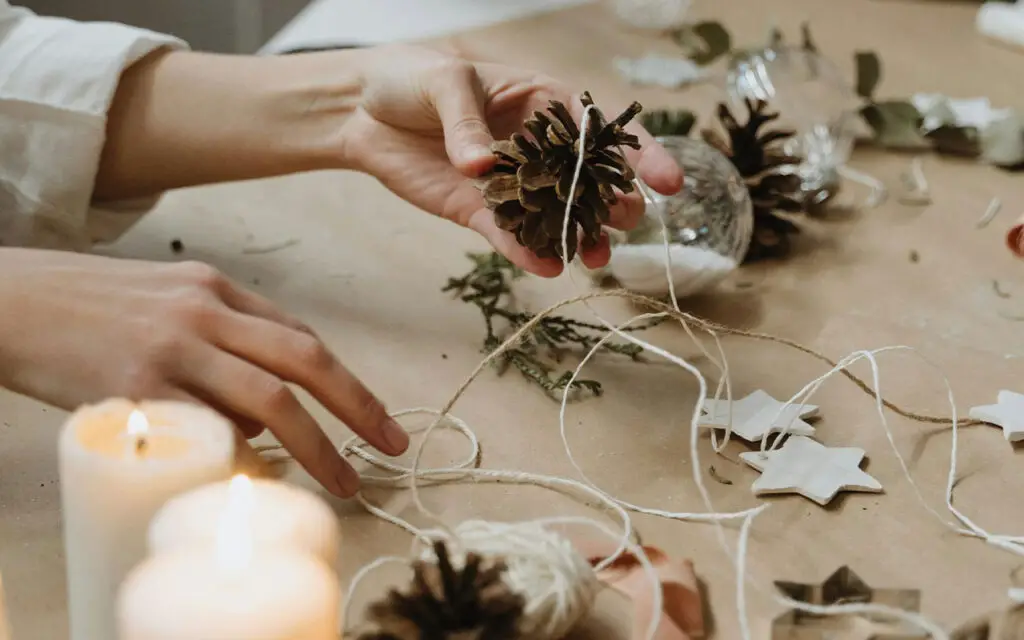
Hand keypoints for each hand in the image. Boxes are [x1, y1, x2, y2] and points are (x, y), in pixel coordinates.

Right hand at [0, 249, 407, 496]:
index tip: (376, 416)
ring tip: (343, 481)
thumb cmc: (84, 306)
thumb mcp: (162, 296)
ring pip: (270, 400)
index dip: (347, 380)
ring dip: (318, 447)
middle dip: (359, 407)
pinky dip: (245, 460)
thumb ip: (217, 332)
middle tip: (392, 446)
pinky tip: (263, 482)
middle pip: (304, 362)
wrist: (5, 301)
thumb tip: (264, 402)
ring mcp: (172, 349)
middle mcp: (203, 312)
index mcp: (214, 287)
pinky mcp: (135, 389)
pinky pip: (209, 432)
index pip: (300, 336)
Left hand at [339, 44, 683, 276]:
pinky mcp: (479, 211)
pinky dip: (526, 252)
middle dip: (613, 203)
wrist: (364, 109)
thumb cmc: (413, 78)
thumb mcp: (444, 83)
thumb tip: (482, 163)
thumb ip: (467, 123)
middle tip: (626, 221)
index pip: (601, 131)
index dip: (640, 155)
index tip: (669, 182)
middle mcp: (535, 149)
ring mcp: (509, 185)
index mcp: (542, 104)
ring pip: (554, 216)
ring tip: (594, 258)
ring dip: (577, 237)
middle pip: (587, 181)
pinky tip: (546, 267)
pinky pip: (508, 235)